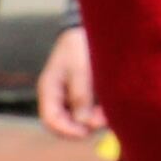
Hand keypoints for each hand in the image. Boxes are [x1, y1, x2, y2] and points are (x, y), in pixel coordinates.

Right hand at [34, 23, 105, 143]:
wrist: (89, 27)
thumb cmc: (81, 44)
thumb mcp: (80, 69)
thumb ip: (81, 95)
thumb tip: (84, 123)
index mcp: (49, 89)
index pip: (51, 120)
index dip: (67, 131)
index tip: (86, 133)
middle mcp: (58, 96)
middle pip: (65, 123)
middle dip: (83, 126)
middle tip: (104, 122)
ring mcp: (70, 95)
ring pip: (79, 118)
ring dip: (94, 120)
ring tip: (109, 112)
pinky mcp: (85, 92)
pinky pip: (89, 109)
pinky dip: (99, 111)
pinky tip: (110, 106)